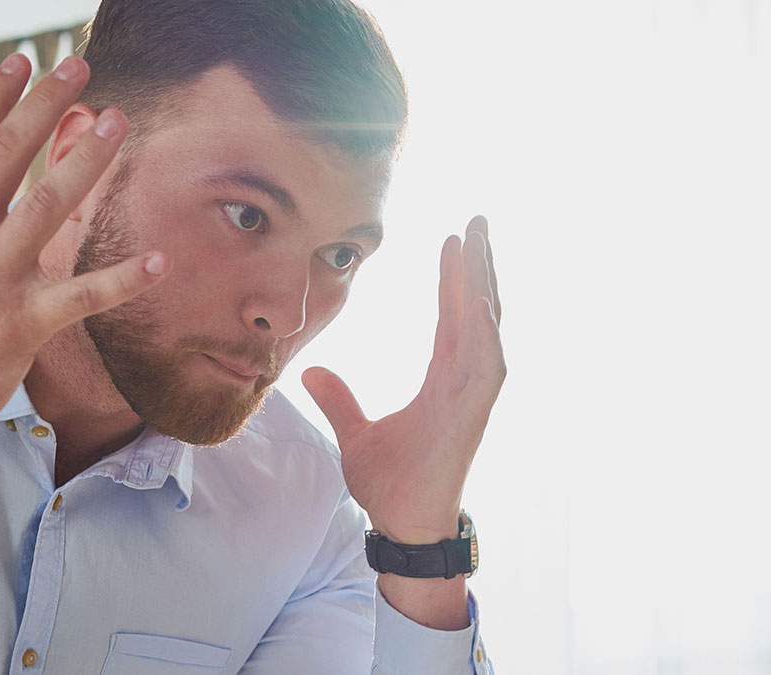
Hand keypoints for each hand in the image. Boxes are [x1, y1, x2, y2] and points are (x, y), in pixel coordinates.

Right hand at [0, 54, 166, 455]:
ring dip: (87, 160)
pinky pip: (84, 294)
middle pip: (8, 154)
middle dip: (45, 105)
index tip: (21, 63)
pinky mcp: (23, 323)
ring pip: (49, 204)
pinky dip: (125, 278)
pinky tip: (159, 260)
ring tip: (115, 123)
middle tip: (78, 67)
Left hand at [303, 216, 503, 543]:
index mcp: (442, 381)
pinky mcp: (472, 418)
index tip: (449, 239)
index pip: (451, 317)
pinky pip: (486, 367)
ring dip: (485, 284)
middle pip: (475, 311)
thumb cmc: (390, 486)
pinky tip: (479, 300)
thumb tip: (313, 374)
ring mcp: (471, 398)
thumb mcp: (355, 433)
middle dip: (477, 265)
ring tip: (479, 241)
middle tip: (476, 220)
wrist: (400, 527)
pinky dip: (485, 333)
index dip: (453, 279)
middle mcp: (463, 383)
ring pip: (486, 329)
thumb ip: (338, 401)